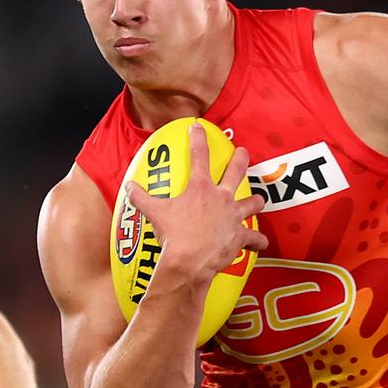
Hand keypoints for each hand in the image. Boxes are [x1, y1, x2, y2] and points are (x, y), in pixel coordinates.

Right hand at [126, 123, 267, 285]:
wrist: (189, 261)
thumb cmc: (173, 235)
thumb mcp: (154, 213)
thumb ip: (141, 197)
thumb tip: (128, 186)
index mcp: (200, 188)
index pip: (199, 155)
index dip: (198, 137)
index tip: (198, 126)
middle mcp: (221, 197)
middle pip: (236, 171)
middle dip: (241, 159)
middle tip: (243, 152)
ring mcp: (234, 216)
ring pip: (253, 202)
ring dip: (255, 201)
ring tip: (257, 200)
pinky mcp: (240, 236)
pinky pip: (255, 238)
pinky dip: (257, 241)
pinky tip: (259, 243)